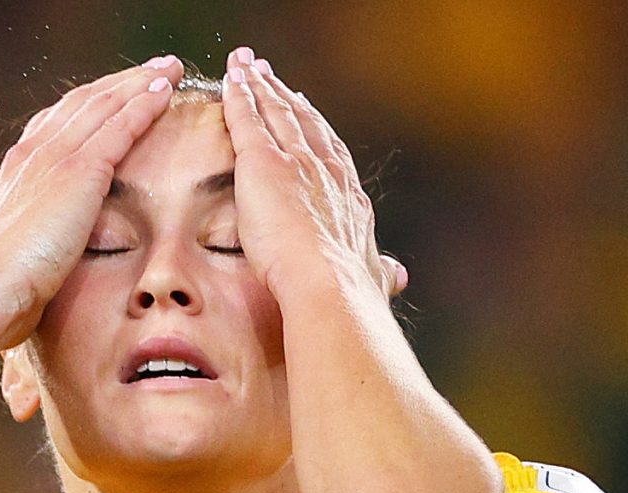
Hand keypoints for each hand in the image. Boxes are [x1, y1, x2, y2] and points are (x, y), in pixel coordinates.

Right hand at [0, 57, 183, 348]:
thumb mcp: (13, 255)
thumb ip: (30, 240)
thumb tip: (39, 255)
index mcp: (16, 173)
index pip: (56, 124)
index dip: (88, 106)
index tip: (111, 95)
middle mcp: (32, 154)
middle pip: (82, 103)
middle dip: (118, 83)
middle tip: (150, 69)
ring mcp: (55, 158)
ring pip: (104, 105)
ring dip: (138, 82)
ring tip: (167, 68)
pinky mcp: (80, 171)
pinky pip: (119, 126)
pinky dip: (143, 103)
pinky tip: (164, 92)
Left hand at [222, 48, 408, 306]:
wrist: (332, 285)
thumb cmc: (351, 292)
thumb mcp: (372, 276)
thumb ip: (380, 271)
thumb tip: (396, 275)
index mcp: (348, 195)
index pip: (328, 150)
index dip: (314, 126)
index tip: (304, 106)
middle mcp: (325, 169)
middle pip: (301, 121)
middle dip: (285, 95)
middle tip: (268, 73)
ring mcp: (296, 162)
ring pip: (275, 112)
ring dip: (260, 85)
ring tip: (246, 66)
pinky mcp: (264, 163)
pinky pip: (247, 119)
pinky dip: (239, 95)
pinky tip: (230, 79)